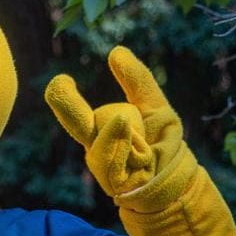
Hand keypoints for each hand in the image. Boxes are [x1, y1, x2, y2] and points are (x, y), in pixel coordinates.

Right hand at [44, 46, 187, 200]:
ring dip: (128, 134)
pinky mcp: (115, 184)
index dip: (65, 96)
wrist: (176, 182)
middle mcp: (95, 148)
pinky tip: (141, 156)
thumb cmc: (161, 145)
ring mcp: (102, 168)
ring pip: (107, 138)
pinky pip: (118, 158)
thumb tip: (115, 50)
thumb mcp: (154, 106)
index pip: (74, 110)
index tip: (61, 80)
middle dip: (67, 104)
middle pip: (77, 123)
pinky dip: (130, 150)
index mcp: (99, 130)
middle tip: (59, 84)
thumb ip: (137, 80)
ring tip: (146, 144)